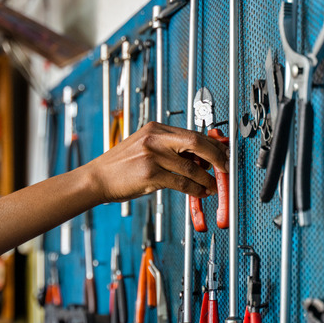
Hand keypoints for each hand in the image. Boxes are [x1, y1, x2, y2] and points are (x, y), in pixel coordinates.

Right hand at [83, 122, 229, 202]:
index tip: (223, 153)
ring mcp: (152, 155)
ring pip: (191, 167)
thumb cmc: (121, 167)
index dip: (212, 144)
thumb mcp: (145, 149)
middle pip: (196, 142)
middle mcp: (155, 138)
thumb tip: (201, 159)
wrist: (97, 179)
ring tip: (215, 186)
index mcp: (155, 129)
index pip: (192, 133)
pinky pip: (181, 182)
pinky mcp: (150, 174)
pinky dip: (195, 189)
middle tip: (226, 168)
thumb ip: (170, 150)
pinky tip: (201, 193)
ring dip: (207, 179)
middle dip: (216, 156)